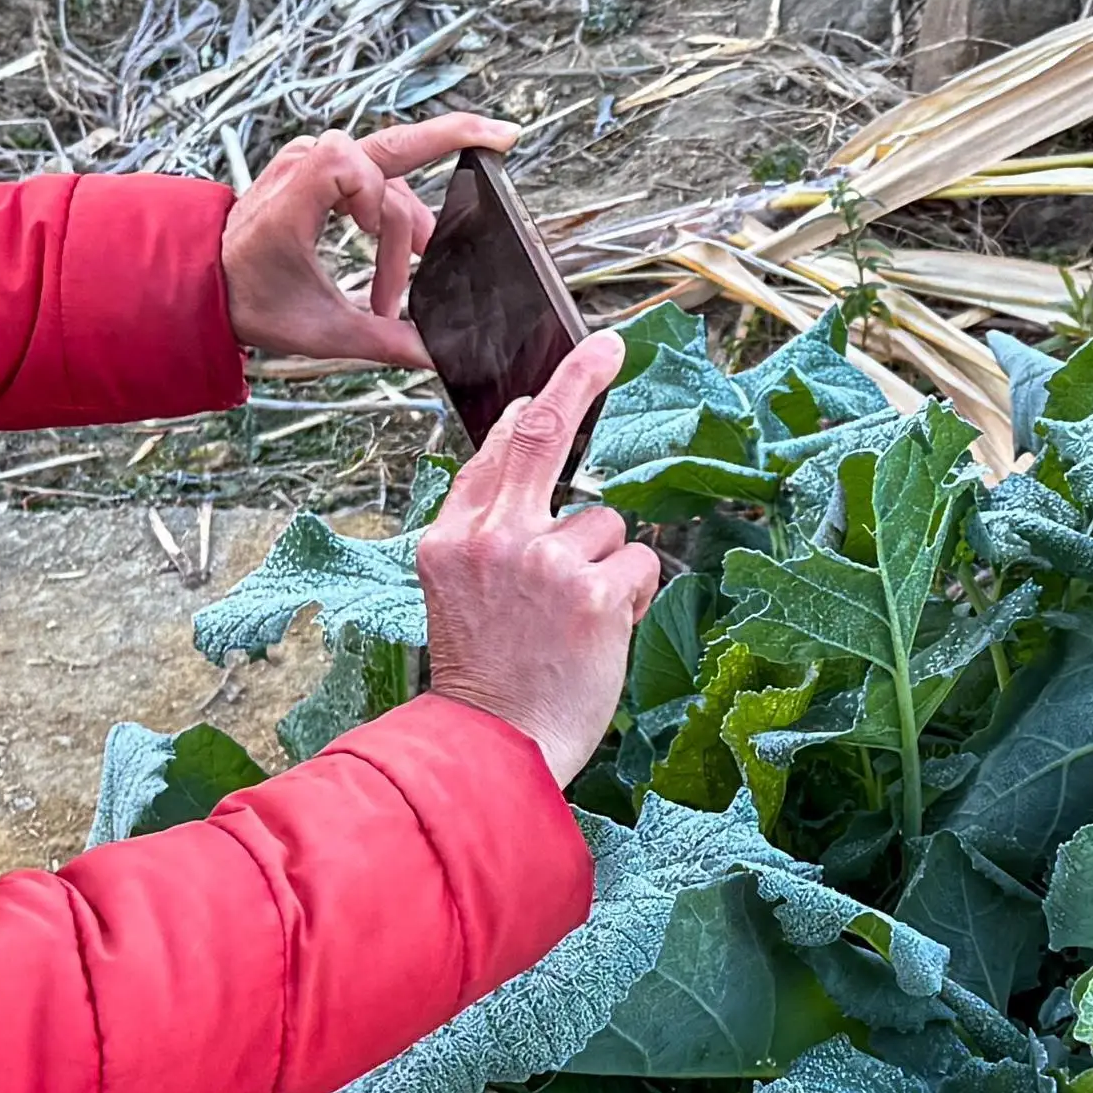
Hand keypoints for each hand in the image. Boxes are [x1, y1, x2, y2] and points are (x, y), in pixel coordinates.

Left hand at [222, 113, 520, 367]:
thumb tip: (435, 355)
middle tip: (502, 136)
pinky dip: (394, 207)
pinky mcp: (318, 169)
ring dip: (404, 225)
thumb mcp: (317, 329)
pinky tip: (412, 240)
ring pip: (386, 176)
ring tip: (404, 278)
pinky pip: (372, 173)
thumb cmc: (249, 299)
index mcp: (292, 199)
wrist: (206, 282)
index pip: (350, 165)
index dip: (377, 202)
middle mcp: (303, 167)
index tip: (384, 240)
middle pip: (390, 143)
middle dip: (452, 137)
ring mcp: (311, 162)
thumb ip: (383, 343)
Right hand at [416, 332, 661, 785]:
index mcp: (454, 538)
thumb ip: (491, 534)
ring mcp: (545, 562)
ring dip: (607, 568)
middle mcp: (495, 538)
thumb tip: (538, 476)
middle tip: (611, 346)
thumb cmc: (486, 678)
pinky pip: (638, 567)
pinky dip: (630, 600)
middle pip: (545, 435)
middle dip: (580, 379)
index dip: (538, 401)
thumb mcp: (459, 593)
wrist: (490, 747)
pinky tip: (598, 636)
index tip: (571, 364)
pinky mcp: (592, 594)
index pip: (497, 448)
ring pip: (608, 526)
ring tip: (575, 623)